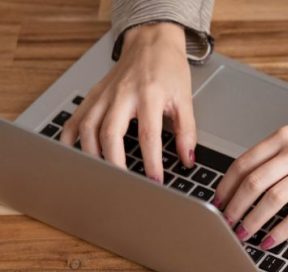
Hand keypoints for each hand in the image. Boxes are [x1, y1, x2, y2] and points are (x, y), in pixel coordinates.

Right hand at [60, 23, 195, 180]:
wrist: (151, 42)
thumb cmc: (168, 69)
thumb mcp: (185, 99)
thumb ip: (187, 131)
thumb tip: (187, 159)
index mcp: (148, 96)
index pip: (148, 135)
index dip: (151, 162)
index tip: (155, 181)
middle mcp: (122, 95)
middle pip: (110, 133)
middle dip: (114, 162)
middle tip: (122, 183)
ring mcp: (104, 94)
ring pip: (88, 127)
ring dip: (92, 154)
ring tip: (102, 175)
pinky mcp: (93, 94)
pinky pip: (75, 117)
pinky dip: (70, 137)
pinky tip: (73, 153)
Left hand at [215, 114, 287, 248]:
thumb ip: (279, 153)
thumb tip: (252, 179)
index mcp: (285, 137)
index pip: (244, 163)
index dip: (226, 186)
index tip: (218, 202)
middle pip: (253, 183)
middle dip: (234, 207)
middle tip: (225, 223)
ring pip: (272, 199)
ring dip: (253, 220)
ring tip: (243, 234)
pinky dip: (282, 230)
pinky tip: (272, 239)